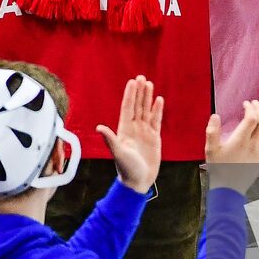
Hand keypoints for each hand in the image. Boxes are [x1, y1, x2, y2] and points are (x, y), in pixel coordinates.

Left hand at [97, 75, 164, 193]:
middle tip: (141, 77)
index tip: (132, 82)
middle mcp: (134, 128)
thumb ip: (110, 139)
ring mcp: (144, 132)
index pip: (128, 108)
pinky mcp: (154, 138)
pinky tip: (159, 100)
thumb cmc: (126, 169)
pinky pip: (156, 120)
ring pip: (146, 110)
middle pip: (137, 106)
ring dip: (148, 97)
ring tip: (149, 84)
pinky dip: (157, 110)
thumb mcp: (118, 153)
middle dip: (139, 92)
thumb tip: (99, 127)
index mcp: (124, 130)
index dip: (130, 95)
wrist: (138, 182)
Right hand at [205, 100, 258, 193]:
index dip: (250, 108)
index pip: (251, 119)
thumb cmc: (219, 169)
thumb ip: (212, 131)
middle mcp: (253, 145)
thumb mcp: (210, 149)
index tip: (245, 104)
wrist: (228, 189)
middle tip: (255, 103)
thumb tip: (215, 116)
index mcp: (240, 141)